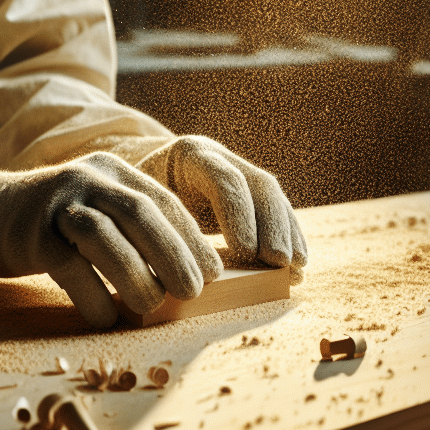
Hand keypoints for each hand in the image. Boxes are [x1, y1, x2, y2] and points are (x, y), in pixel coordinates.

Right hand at [0, 152, 222, 327]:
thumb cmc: (54, 222)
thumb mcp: (96, 210)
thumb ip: (133, 229)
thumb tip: (186, 274)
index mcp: (112, 171)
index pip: (162, 200)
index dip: (191, 237)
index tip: (213, 273)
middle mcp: (87, 178)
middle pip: (139, 212)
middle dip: (173, 253)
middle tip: (193, 291)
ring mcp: (57, 202)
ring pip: (105, 235)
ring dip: (136, 275)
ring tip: (153, 307)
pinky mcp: (31, 233)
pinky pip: (68, 265)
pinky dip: (92, 296)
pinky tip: (105, 319)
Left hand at [137, 137, 307, 277]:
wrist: (138, 176)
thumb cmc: (131, 199)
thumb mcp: (133, 205)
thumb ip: (151, 229)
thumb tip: (170, 274)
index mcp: (188, 155)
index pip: (222, 178)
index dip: (238, 213)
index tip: (245, 251)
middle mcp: (219, 157)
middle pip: (256, 183)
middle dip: (271, 224)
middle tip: (278, 261)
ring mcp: (237, 169)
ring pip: (272, 195)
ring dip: (287, 232)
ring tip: (294, 268)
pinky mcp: (248, 190)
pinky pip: (276, 208)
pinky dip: (289, 234)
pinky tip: (297, 262)